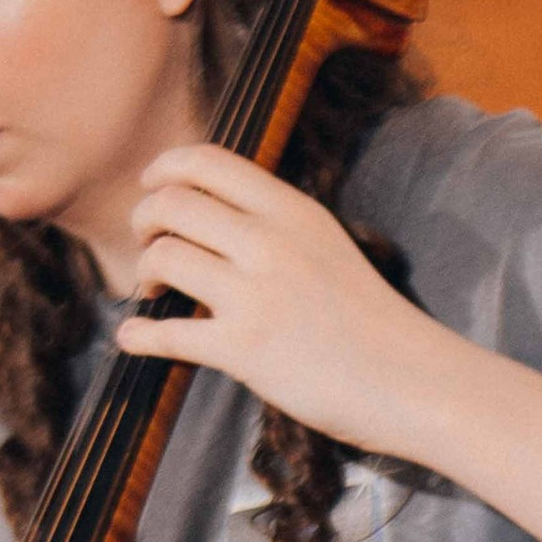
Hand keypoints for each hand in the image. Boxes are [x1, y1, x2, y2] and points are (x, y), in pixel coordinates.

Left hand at [114, 146, 431, 446]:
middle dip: (144, 220)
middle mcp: (270, 242)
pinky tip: (132, 338)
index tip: (151, 187)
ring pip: (163, 257)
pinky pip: (167, 333)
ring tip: (153, 289)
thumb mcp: (326, 245)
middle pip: (171, 203)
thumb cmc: (367, 319)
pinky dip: (138, 336)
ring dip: (144, 271)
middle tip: (148, 244)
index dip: (164, 169)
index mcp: (291, 209)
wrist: (410, 379)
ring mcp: (256, 295)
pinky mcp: (245, 350)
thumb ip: (275, 224)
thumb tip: (213, 216)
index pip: (207, 161)